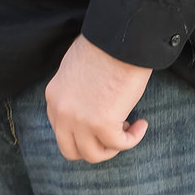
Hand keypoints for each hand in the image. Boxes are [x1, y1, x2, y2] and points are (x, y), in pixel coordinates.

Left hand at [45, 35, 152, 161]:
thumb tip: (90, 105)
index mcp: (53, 97)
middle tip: (113, 133)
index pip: (61, 130)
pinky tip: (141, 124)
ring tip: (127, 128)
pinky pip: (119, 145)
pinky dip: (133, 138)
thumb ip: (76, 92)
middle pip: (70, 150)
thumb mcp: (76, 71)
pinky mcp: (101, 123)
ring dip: (112, 147)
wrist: (117, 40)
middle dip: (94, 147)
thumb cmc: (103, 48)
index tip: (101, 121)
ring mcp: (79, 120)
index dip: (83, 132)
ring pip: (93, 154)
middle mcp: (60, 112)